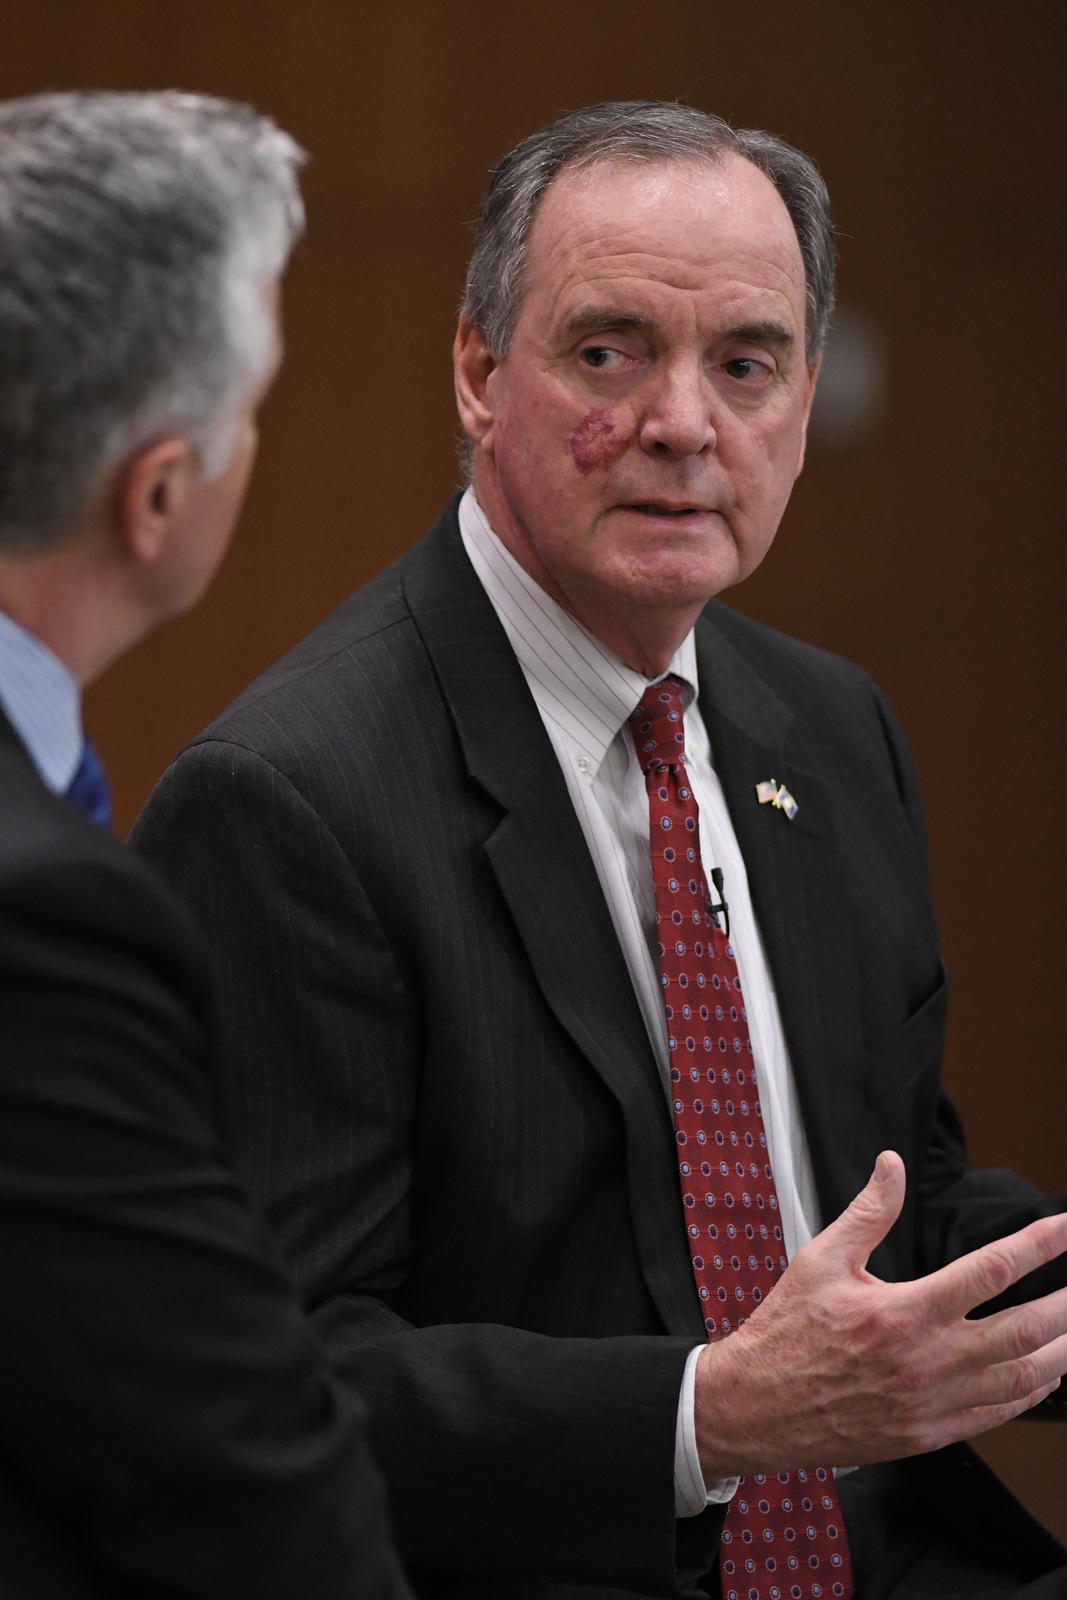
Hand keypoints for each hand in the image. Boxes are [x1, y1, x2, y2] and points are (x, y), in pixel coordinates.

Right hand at [694, 1151, 1066, 1477]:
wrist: (757, 1406)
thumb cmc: (786, 1332)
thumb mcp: (821, 1259)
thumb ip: (868, 1212)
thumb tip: (892, 1166)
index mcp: (904, 1312)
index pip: (991, 1270)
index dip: (1037, 1244)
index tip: (1065, 1228)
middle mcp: (927, 1360)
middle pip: (1024, 1330)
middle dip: (1066, 1305)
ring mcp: (933, 1403)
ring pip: (1021, 1379)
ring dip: (1060, 1353)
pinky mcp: (929, 1434)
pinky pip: (996, 1416)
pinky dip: (1029, 1394)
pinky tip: (1042, 1376)